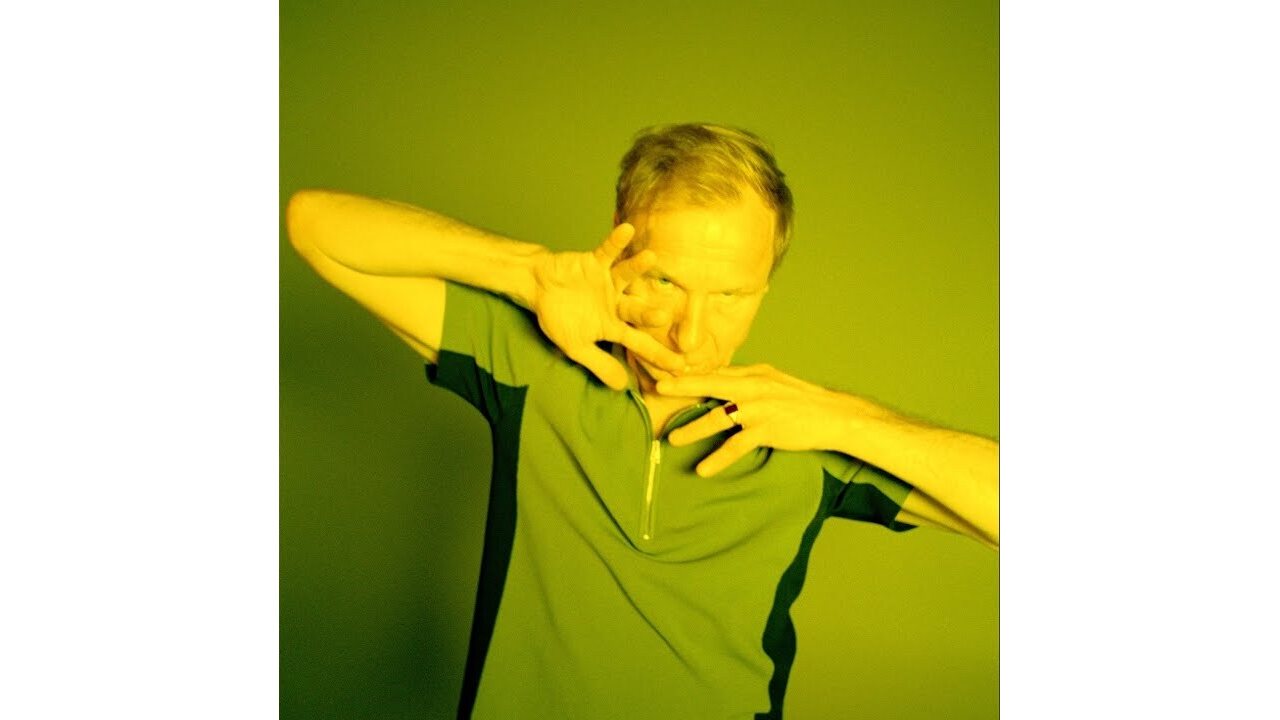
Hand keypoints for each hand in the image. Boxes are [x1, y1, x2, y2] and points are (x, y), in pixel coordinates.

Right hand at [531, 223, 682, 389]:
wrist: (538, 286)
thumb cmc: (557, 317)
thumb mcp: (576, 347)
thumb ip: (598, 363)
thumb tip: (621, 387)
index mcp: (613, 326)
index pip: (640, 344)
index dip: (658, 355)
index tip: (681, 366)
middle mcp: (615, 304)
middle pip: (635, 310)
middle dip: (647, 314)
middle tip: (663, 317)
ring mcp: (607, 282)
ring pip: (626, 276)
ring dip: (637, 267)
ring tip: (651, 257)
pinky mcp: (595, 262)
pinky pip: (607, 250)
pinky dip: (615, 241)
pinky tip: (628, 229)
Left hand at [656, 364, 852, 476]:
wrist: (834, 416)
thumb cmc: (803, 402)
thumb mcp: (774, 384)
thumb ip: (749, 383)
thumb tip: (724, 383)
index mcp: (754, 374)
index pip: (717, 372)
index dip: (691, 374)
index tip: (668, 372)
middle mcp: (754, 386)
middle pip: (712, 384)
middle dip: (683, 386)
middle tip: (658, 388)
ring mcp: (760, 407)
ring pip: (719, 416)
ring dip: (694, 428)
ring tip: (673, 439)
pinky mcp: (768, 429)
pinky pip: (737, 445)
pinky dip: (719, 458)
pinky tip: (704, 469)